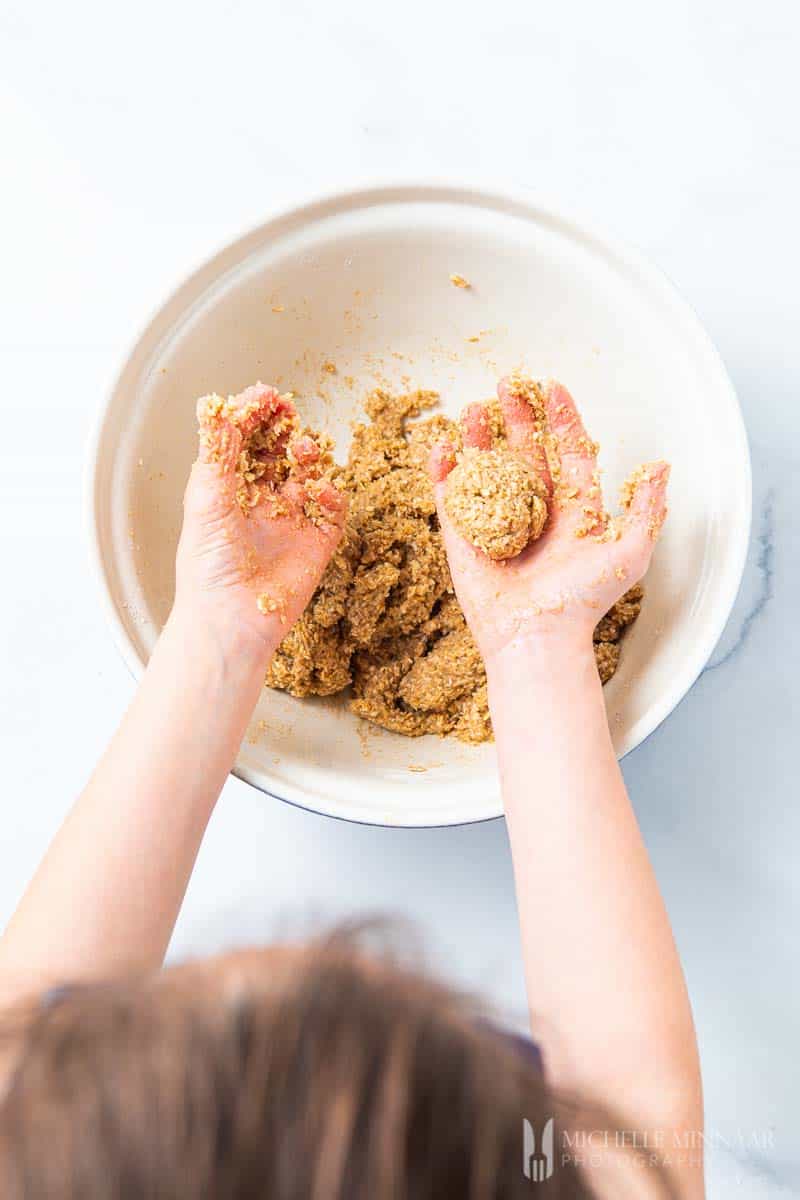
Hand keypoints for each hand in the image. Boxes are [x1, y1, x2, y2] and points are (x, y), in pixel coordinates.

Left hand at [175, 384, 345, 658]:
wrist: (230, 621)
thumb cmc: (207, 567)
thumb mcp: (205, 499)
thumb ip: (217, 451)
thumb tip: (213, 405)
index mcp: (228, 488)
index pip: (245, 441)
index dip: (256, 415)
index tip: (267, 397)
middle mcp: (260, 501)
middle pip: (280, 451)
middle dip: (284, 430)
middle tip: (288, 414)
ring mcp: (291, 521)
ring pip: (310, 474)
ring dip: (309, 456)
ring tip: (303, 451)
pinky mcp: (317, 543)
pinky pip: (334, 510)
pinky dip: (332, 495)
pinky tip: (319, 491)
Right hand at [428, 378, 668, 666]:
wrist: (537, 638)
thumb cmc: (584, 600)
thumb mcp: (629, 552)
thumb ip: (646, 508)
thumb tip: (662, 465)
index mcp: (572, 510)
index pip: (566, 452)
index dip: (560, 419)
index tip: (552, 387)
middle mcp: (534, 513)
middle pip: (522, 452)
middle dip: (514, 417)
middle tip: (506, 384)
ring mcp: (496, 524)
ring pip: (486, 469)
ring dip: (478, 437)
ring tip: (472, 408)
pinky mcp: (464, 540)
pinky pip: (451, 498)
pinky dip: (444, 472)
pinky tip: (442, 448)